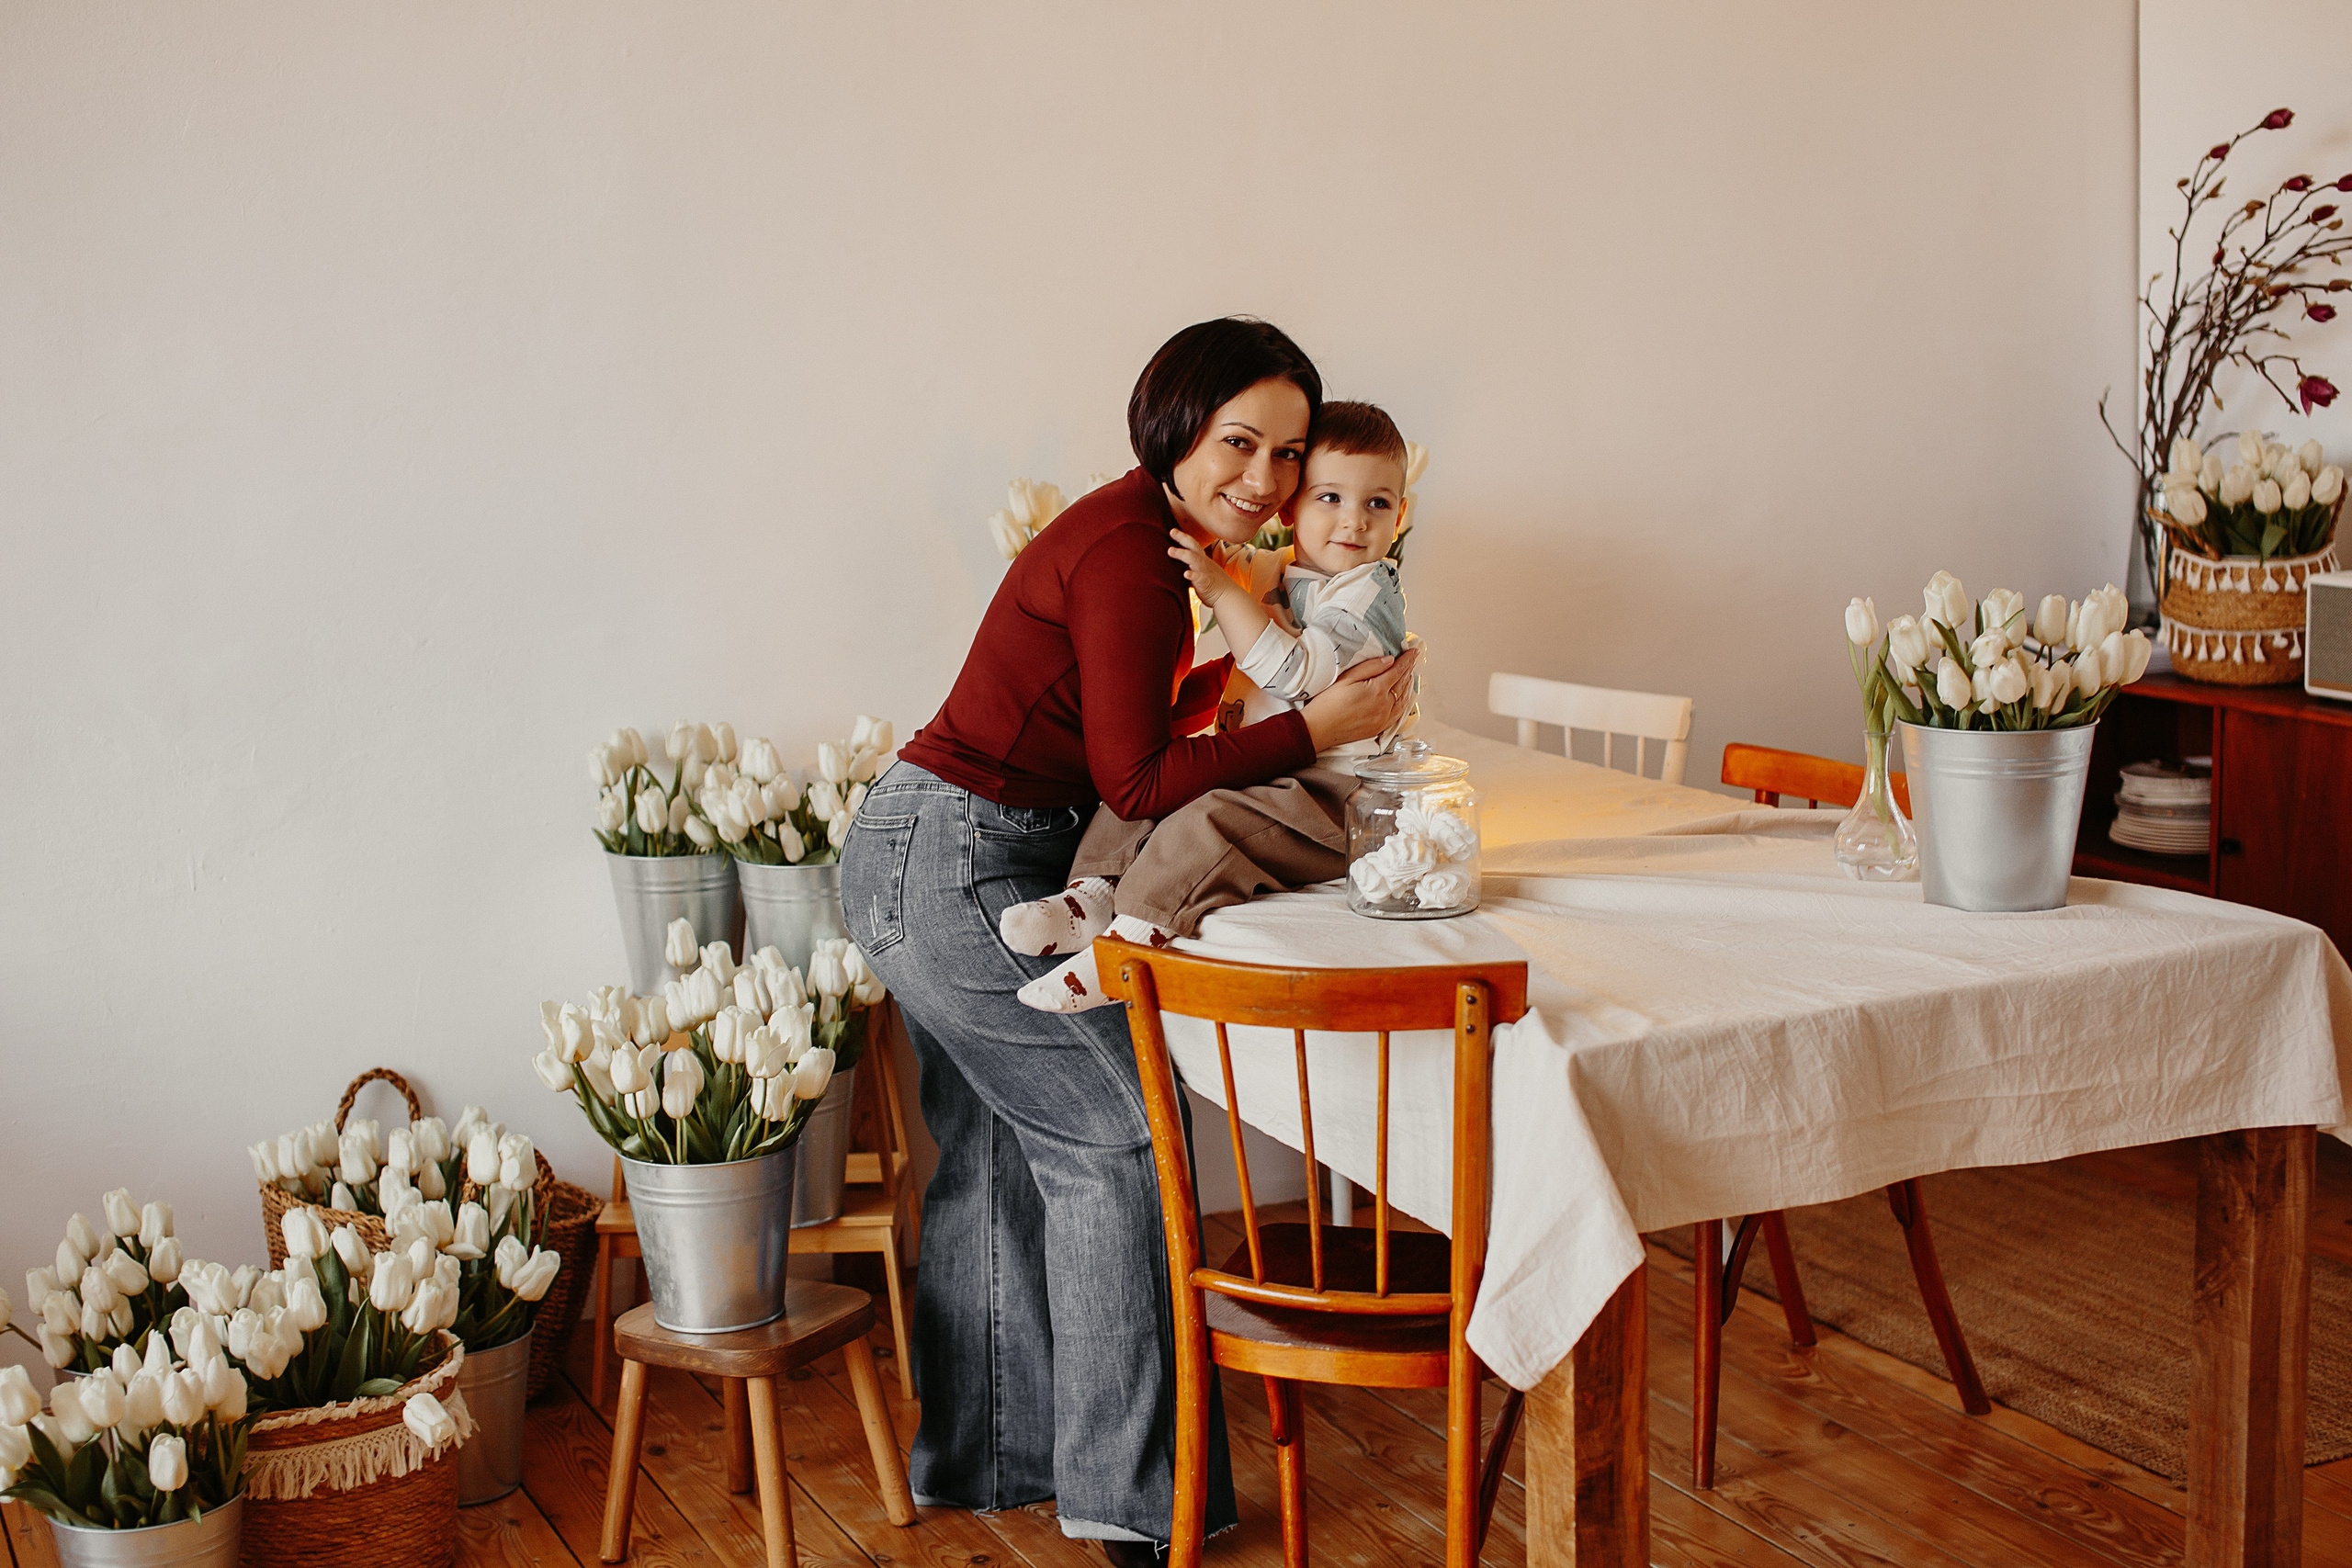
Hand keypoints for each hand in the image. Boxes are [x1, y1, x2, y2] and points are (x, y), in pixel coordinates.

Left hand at [1167, 529, 1234, 607]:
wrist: (1228, 596)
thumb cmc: (1212, 583)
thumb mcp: (1201, 570)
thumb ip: (1191, 565)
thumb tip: (1175, 561)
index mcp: (1201, 559)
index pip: (1192, 545)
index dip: (1183, 537)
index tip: (1172, 530)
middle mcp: (1203, 563)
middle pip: (1193, 547)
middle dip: (1182, 538)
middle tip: (1172, 531)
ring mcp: (1205, 572)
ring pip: (1194, 560)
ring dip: (1182, 554)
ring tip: (1170, 551)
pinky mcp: (1206, 583)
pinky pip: (1199, 578)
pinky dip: (1193, 575)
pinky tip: (1186, 574)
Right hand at [1302, 646, 1420, 752]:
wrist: (1318, 730)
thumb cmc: (1327, 704)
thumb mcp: (1346, 678)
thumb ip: (1370, 667)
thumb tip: (1389, 660)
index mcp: (1377, 690)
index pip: (1398, 670)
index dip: (1407, 659)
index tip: (1413, 651)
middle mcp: (1385, 705)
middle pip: (1403, 684)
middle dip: (1409, 670)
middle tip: (1413, 660)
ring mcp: (1383, 718)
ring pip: (1404, 699)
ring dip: (1408, 685)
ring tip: (1409, 675)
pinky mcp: (1379, 727)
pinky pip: (1399, 713)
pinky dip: (1404, 702)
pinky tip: (1403, 697)